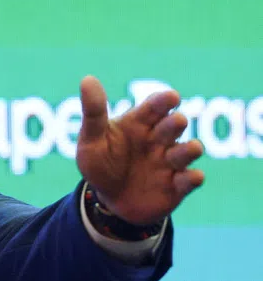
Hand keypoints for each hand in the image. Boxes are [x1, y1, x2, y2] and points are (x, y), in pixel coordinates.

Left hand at [76, 75, 204, 225]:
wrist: (107, 202)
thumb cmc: (100, 164)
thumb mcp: (91, 140)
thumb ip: (93, 112)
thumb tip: (87, 78)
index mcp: (140, 123)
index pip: (156, 105)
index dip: (165, 100)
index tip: (171, 97)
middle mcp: (160, 139)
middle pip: (175, 124)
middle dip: (176, 123)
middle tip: (175, 122)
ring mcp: (171, 162)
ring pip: (190, 150)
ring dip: (190, 149)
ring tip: (188, 149)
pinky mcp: (178, 186)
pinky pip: (192, 179)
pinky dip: (192, 177)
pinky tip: (188, 177)